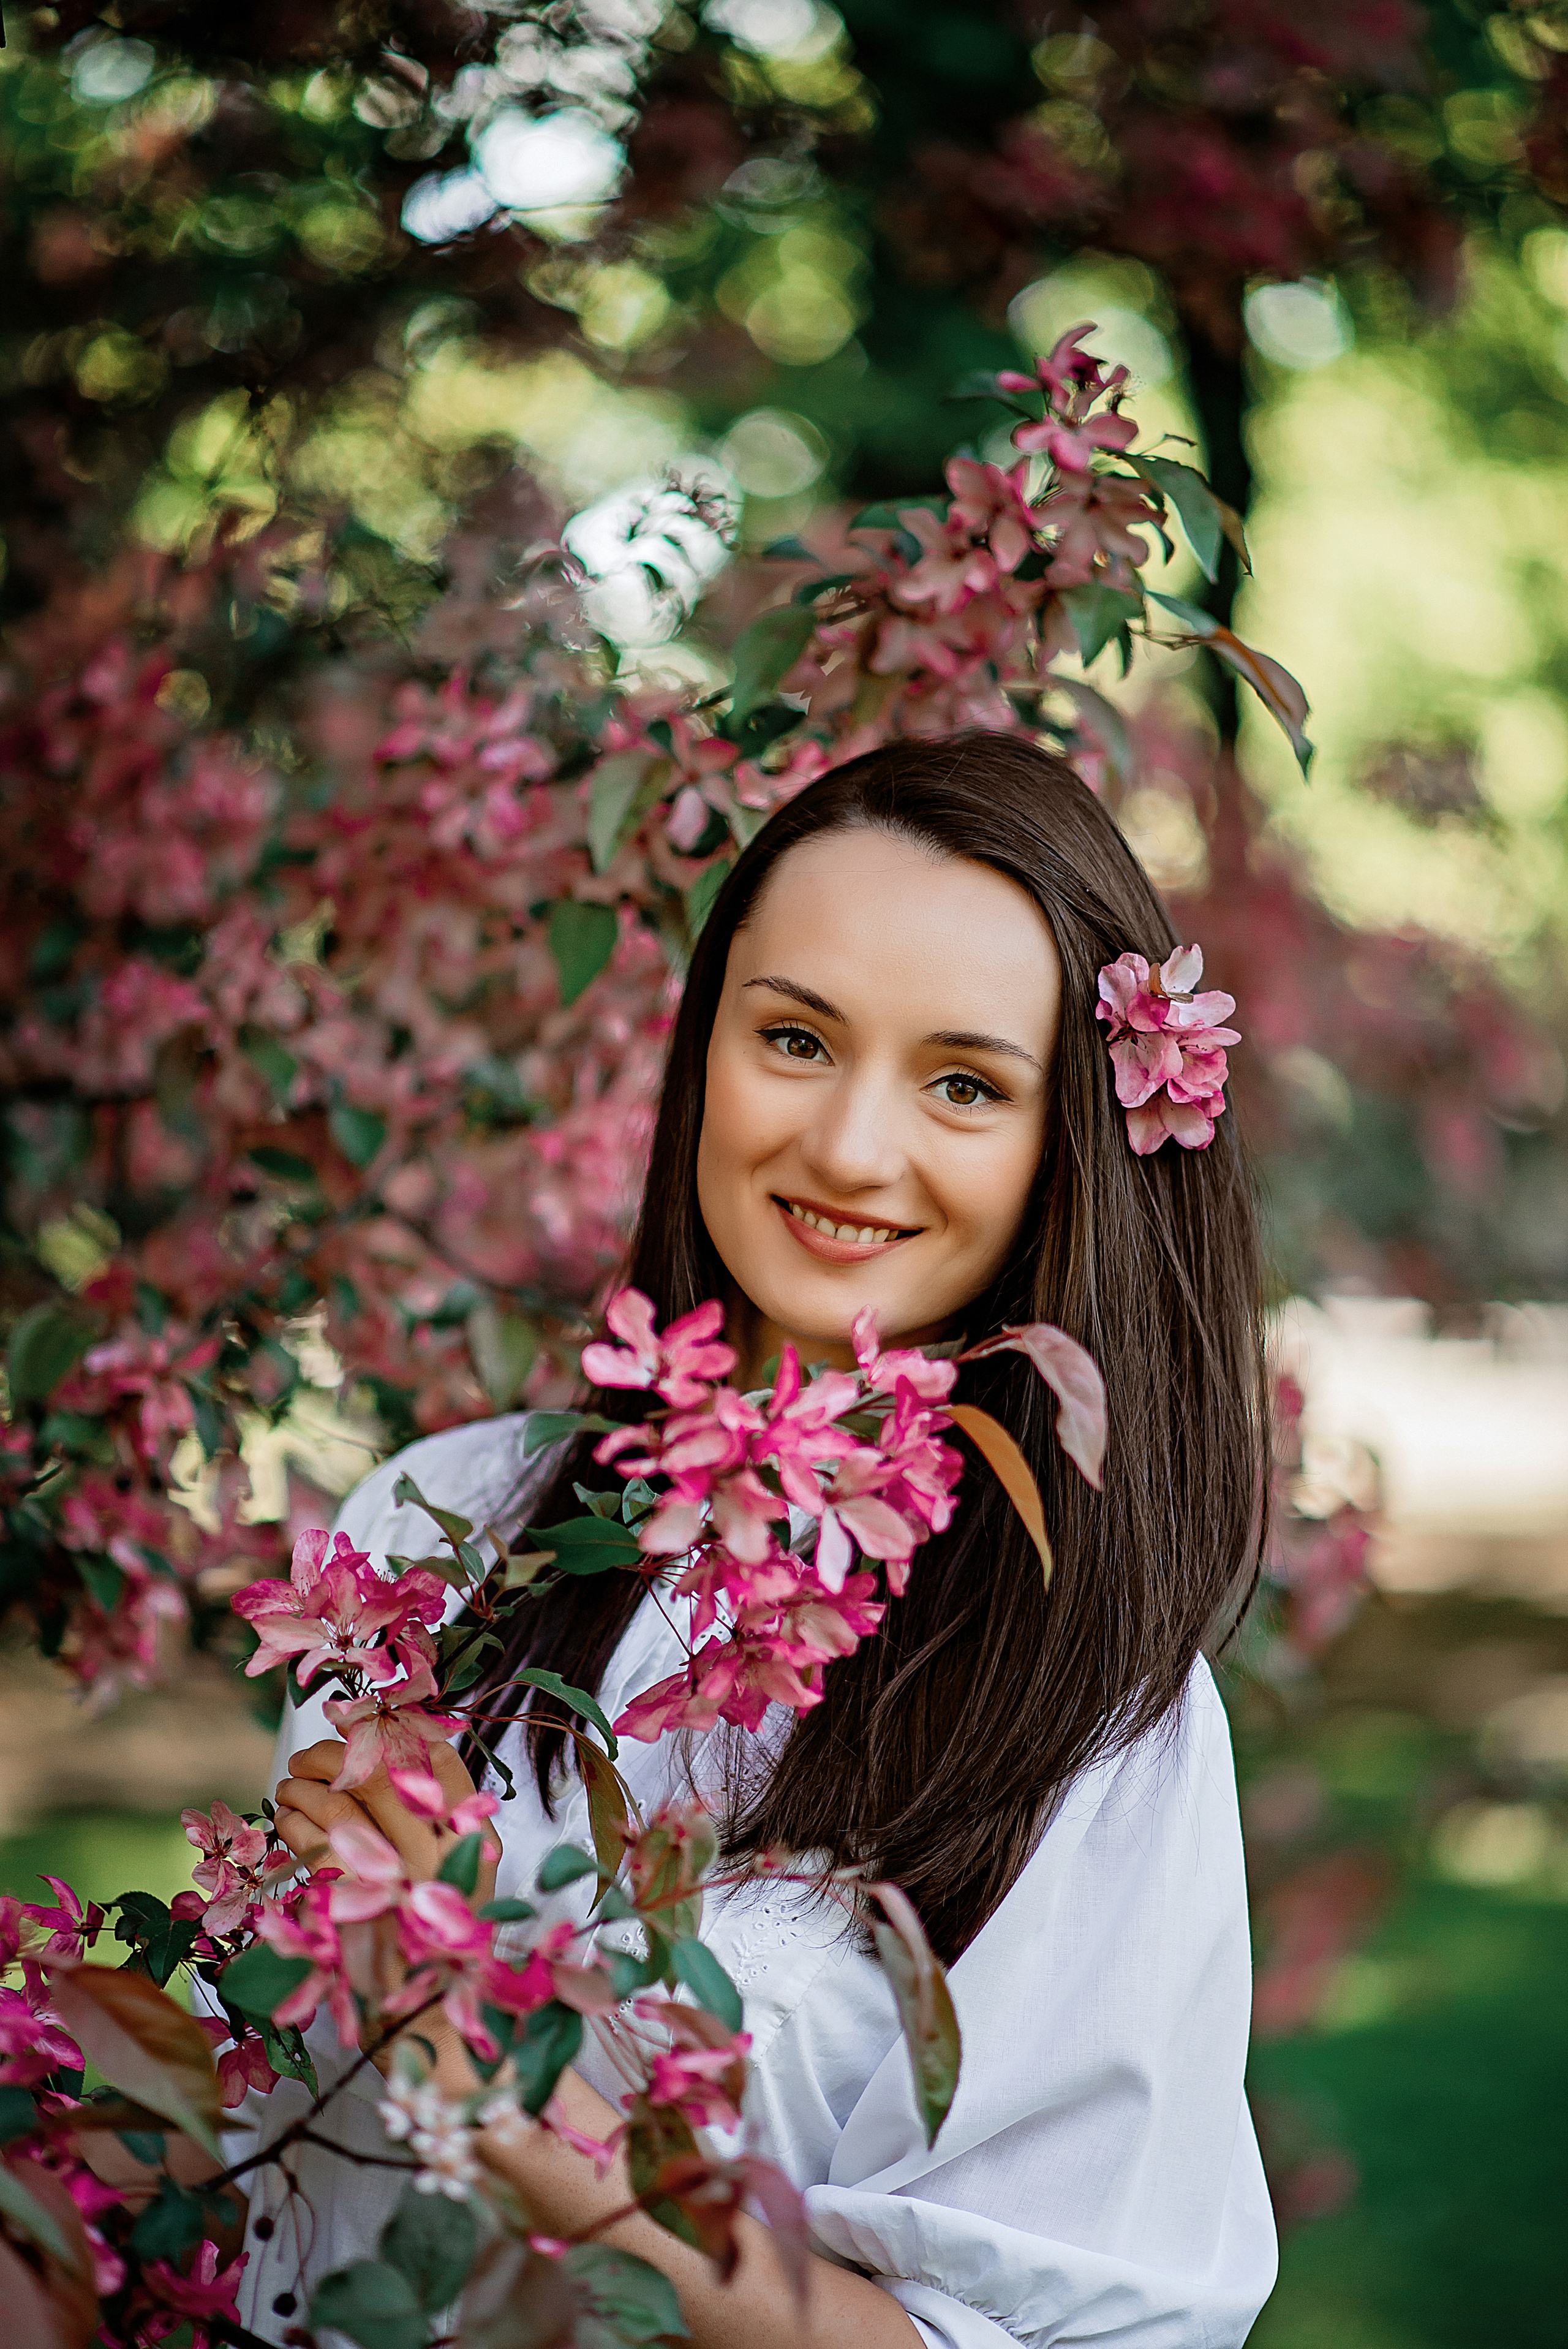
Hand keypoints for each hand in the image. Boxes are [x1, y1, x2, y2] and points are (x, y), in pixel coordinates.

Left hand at [274, 1736, 500, 1902]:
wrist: (418, 1988)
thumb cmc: (438, 1911)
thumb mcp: (468, 1855)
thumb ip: (450, 1800)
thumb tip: (409, 1737)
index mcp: (466, 1838)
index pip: (437, 1761)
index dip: (396, 1735)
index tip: (366, 1729)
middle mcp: (429, 1856)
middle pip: (377, 1775)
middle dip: (334, 1754)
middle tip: (311, 1755)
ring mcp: (384, 1879)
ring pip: (336, 1805)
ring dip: (304, 1784)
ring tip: (293, 1782)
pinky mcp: (343, 1902)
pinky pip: (309, 1843)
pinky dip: (292, 1821)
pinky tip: (289, 1815)